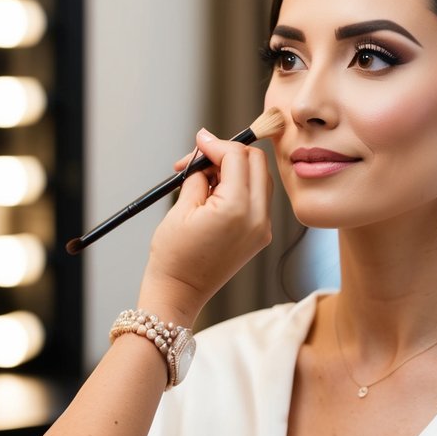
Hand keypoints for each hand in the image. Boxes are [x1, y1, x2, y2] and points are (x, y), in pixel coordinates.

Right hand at [137, 128, 272, 327]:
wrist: (179, 293)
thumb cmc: (173, 255)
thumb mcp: (182, 206)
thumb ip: (199, 173)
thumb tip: (206, 151)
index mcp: (237, 208)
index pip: (237, 157)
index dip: (216, 144)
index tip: (198, 142)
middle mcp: (257, 218)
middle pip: (256, 163)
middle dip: (229, 153)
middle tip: (200, 159)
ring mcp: (262, 228)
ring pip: (259, 179)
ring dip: (235, 169)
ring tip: (203, 179)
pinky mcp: (260, 236)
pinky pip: (257, 198)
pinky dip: (239, 187)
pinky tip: (214, 194)